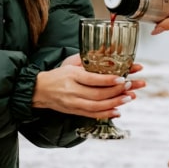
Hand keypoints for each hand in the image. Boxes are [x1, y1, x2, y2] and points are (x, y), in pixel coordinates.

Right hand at [32, 54, 146, 117]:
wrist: (39, 90)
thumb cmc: (57, 75)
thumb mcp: (70, 64)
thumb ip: (86, 60)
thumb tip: (106, 52)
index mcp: (72, 76)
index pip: (92, 79)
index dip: (108, 80)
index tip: (121, 78)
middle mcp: (72, 91)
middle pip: (97, 94)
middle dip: (116, 92)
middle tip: (129, 86)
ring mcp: (73, 103)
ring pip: (96, 106)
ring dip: (114, 103)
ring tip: (127, 98)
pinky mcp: (75, 111)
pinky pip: (92, 115)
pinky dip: (106, 114)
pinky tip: (117, 111)